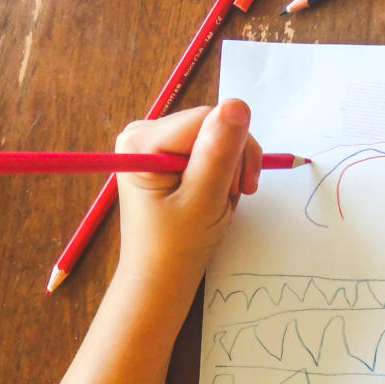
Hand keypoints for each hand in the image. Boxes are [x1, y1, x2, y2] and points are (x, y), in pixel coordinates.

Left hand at [115, 100, 261, 294]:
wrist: (161, 278)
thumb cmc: (177, 246)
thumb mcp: (204, 199)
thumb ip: (220, 152)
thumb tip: (238, 105)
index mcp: (142, 140)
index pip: (209, 118)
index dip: (235, 148)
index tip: (241, 188)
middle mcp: (144, 133)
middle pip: (213, 124)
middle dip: (234, 161)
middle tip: (232, 197)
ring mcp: (155, 143)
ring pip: (217, 136)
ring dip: (232, 170)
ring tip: (222, 201)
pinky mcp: (167, 155)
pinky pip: (210, 149)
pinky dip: (224, 173)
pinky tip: (217, 195)